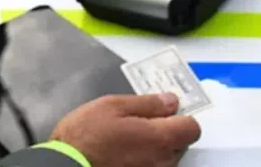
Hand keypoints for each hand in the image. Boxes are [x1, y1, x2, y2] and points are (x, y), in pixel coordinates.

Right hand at [50, 93, 201, 166]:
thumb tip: (172, 101)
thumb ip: (147, 103)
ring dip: (155, 146)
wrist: (68, 163)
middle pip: (180, 143)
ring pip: (166, 157)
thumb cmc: (87, 133)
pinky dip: (145, 159)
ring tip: (128, 139)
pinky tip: (123, 153)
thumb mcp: (113, 105)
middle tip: (140, 122)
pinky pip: (152, 166)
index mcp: (160, 138)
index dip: (181, 116)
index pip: (193, 128)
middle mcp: (163, 161)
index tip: (164, 110)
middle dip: (167, 130)